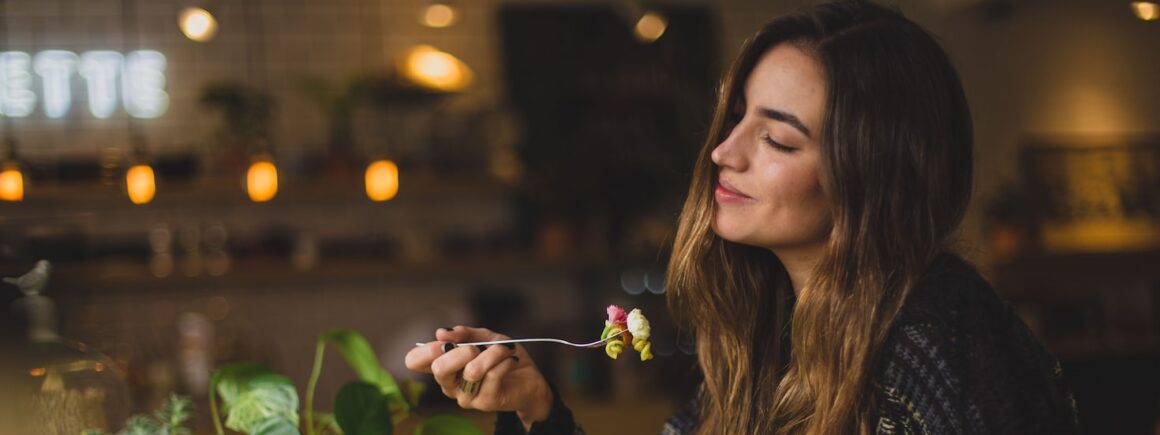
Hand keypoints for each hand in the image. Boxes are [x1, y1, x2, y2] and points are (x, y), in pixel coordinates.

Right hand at [405, 326, 552, 428]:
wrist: (530, 379)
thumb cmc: (502, 357)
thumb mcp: (484, 337)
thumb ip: (464, 333)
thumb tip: (441, 332)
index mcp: (444, 367)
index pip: (414, 361)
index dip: (425, 349)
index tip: (445, 341)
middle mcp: (450, 385)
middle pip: (439, 368)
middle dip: (460, 351)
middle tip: (477, 347)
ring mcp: (466, 396)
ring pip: (472, 370)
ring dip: (493, 353)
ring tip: (504, 349)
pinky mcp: (485, 402)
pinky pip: (493, 375)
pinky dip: (505, 360)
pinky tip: (511, 360)